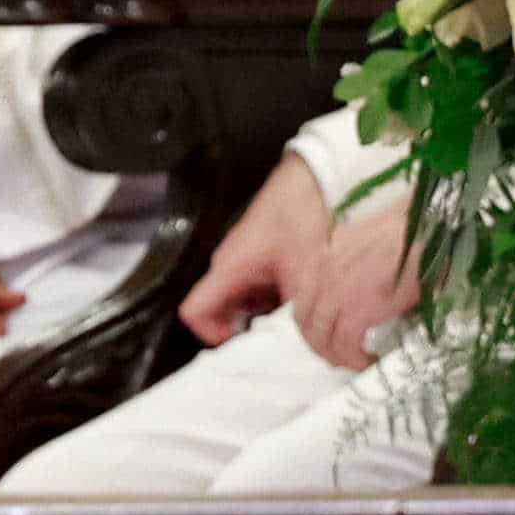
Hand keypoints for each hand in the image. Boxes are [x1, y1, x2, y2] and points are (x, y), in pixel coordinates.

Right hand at [179, 152, 333, 344]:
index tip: (241, 340)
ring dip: (265, 309)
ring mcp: (246, 255)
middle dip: (246, 324)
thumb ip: (298, 309)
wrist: (319, 175)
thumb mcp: (305, 270)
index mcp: (229, 266)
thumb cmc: (304, 213)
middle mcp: (230, 261)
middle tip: (279, 330)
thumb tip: (306, 337)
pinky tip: (303, 290)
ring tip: (295, 310)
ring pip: (243, 297)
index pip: (195, 312)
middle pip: (221, 307)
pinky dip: (276, 292)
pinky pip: (259, 282)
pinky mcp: (263, 249)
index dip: (212, 334)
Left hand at [288, 199, 422, 370]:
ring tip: (354, 359)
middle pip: (305, 320)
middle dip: (319, 341)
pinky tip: (368, 359)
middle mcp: (324, 274)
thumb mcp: (369, 234)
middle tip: (338, 351)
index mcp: (327, 254)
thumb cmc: (412, 230)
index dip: (313, 317)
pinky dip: (355, 359)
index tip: (328, 328)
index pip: (304, 295)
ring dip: (335, 354)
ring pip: (320, 337)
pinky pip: (345, 346)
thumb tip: (358, 274)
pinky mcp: (356, 312)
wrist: (429, 231)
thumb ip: (352, 253)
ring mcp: (336, 294)